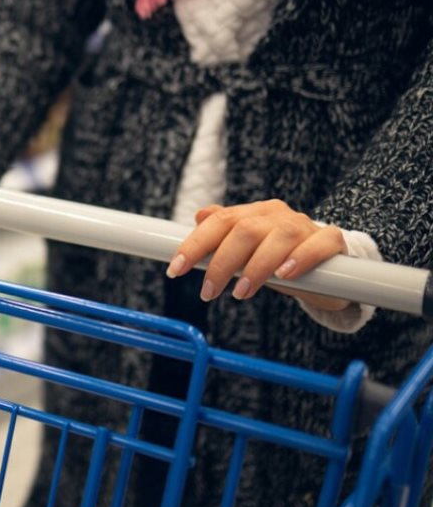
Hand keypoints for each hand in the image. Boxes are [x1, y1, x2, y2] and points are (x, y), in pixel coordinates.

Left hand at [166, 199, 349, 310]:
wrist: (327, 270)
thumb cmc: (277, 260)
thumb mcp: (246, 252)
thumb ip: (223, 236)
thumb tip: (199, 216)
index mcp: (253, 214)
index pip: (220, 221)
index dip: (195, 244)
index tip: (175, 269)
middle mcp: (277, 215)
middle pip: (245, 230)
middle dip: (221, 263)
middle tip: (207, 293)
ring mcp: (306, 225)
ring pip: (279, 237)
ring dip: (256, 267)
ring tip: (241, 293)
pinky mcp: (331, 240)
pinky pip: (318, 244)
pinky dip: (300, 258)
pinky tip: (284, 275)